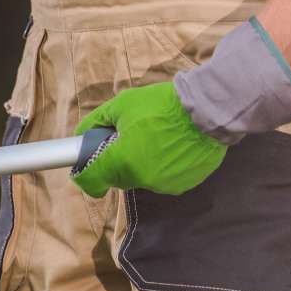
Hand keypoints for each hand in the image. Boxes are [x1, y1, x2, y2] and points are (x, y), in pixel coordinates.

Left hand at [72, 83, 227, 197]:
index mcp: (121, 162)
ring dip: (141, 164)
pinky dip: (163, 166)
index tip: (87, 166)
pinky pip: (163, 179)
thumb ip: (96, 122)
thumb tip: (82, 135)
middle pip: (117, 178)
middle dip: (117, 162)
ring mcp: (162, 185)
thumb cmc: (163, 104)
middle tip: (128, 139)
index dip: (85, 174)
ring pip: (141, 179)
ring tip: (156, 138)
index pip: (90, 182)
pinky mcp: (182, 185)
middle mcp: (140, 179)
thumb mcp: (122, 105)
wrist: (208, 109)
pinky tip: (172, 146)